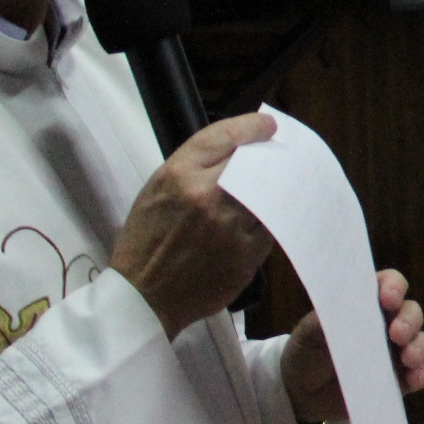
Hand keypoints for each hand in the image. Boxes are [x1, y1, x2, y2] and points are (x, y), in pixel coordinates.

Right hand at [109, 113, 278, 338]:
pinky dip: (271, 221)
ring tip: (280, 184)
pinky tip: (268, 219)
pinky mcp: (246, 254)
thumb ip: (195, 166)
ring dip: (277, 188)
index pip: (226, 136)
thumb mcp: (157, 190)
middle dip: (270, 155)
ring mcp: (230, 227)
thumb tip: (240, 146)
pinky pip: (271, 227)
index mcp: (179, 175)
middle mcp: (207, 196)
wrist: (143, 297)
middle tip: (280, 153)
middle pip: (255, 163)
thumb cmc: (147, 240)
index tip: (268, 126)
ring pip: (270, 195)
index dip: (253, 127)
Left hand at [284, 269, 423, 423]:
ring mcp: (396, 352)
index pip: (390, 284)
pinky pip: (423, 373)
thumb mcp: (308, 331)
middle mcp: (388, 323)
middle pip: (411, 312)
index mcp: (367, 303)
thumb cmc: (306, 350)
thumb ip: (326, 318)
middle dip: (410, 321)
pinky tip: (414, 378)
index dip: (394, 287)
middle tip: (397, 334)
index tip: (388, 299)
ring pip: (421, 341)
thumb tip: (349, 311)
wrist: (301, 391)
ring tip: (408, 359)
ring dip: (420, 347)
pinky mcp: (400, 379)